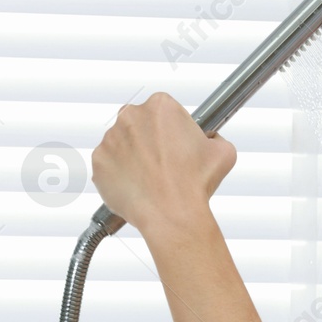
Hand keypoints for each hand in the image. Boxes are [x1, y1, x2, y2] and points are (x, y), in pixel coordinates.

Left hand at [91, 92, 236, 236]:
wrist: (171, 214)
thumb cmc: (193, 184)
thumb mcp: (222, 152)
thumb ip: (214, 137)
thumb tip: (210, 140)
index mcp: (161, 107)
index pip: (164, 109)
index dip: (173, 127)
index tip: (177, 143)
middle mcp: (131, 116)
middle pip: (140, 122)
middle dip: (150, 138)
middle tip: (165, 161)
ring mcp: (110, 139)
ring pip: (122, 143)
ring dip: (134, 155)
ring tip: (152, 177)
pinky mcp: (99, 161)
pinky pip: (109, 164)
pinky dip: (120, 173)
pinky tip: (138, 185)